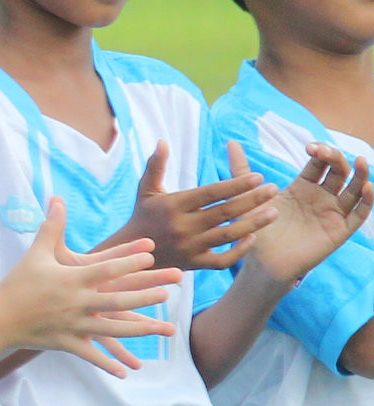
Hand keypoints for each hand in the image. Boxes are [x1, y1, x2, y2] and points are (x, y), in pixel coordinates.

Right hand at [0, 199, 182, 376]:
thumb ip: (51, 226)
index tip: (151, 255)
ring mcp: (73, 325)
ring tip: (162, 328)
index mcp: (71, 279)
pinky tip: (127, 371)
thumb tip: (57, 199)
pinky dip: (109, 363)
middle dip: (144, 296)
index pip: (106, 268)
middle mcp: (76, 302)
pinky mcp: (67, 343)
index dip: (129, 261)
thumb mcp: (36, 253)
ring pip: (113, 328)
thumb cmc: (18, 282)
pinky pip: (91, 354)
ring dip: (140, 329)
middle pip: (117, 299)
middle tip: (167, 292)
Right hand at [122, 141, 279, 270]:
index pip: (210, 193)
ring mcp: (189, 247)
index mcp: (173, 205)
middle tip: (274, 189)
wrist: (131, 252)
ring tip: (274, 212)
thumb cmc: (143, 215)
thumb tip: (163, 141)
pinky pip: (222, 261)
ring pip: (228, 235)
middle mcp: (182, 226)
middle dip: (252, 200)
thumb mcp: (146, 190)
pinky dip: (238, 251)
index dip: (235, 184)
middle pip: (224, 212)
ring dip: (254, 223)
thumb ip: (155, 165)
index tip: (258, 176)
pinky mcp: (193, 264)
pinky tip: (252, 238)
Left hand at [241, 141, 371, 284]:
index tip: (310, 147)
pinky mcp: (339, 231)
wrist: (261, 262)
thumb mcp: (248, 197)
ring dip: (360, 175)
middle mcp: (321, 197)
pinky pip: (358, 215)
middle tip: (324, 152)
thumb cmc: (255, 230)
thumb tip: (230, 142)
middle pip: (339, 172)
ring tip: (359, 161)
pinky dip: (367, 201)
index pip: (320, 163)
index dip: (320, 152)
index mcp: (303, 186)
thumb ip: (241, 170)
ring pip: (354, 190)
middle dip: (336, 158)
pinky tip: (367, 187)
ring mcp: (332, 213)